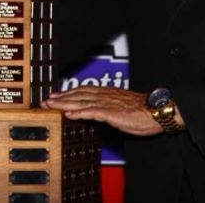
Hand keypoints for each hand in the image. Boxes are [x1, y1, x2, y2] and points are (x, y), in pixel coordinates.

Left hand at [41, 87, 174, 135]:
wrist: (158, 111)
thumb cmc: (144, 111)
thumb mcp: (123, 107)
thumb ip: (109, 108)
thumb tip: (99, 112)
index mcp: (108, 93)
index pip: (84, 90)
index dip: (68, 92)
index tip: (56, 95)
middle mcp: (105, 95)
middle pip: (78, 94)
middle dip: (61, 98)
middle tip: (46, 101)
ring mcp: (108, 103)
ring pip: (81, 101)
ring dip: (64, 103)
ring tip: (51, 105)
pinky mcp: (112, 113)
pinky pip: (92, 112)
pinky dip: (79, 112)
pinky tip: (69, 114)